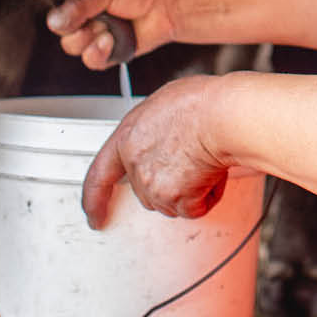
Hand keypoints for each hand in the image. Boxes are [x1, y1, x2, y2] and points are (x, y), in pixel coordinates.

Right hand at [47, 0, 189, 68]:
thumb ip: (80, 4)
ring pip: (75, 48)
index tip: (72, 16)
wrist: (170, 5)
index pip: (59, 13)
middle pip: (64, 34)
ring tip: (107, 31)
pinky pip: (93, 61)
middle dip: (78, 31)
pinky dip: (98, 54)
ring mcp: (99, 35)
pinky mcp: (111, 52)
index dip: (63, 18)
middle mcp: (90, 17)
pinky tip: (109, 42)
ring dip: (89, 42)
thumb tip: (54, 21)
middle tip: (96, 22)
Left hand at [82, 75, 227, 227]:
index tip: (95, 214)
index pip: (99, 175)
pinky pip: (194, 208)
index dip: (95, 198)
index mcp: (128, 137)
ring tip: (206, 159)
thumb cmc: (202, 103)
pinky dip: (207, 196)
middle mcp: (135, 163)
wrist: (221, 115)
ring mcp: (153, 183)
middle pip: (146, 190)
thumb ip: (154, 128)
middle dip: (168, 184)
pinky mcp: (174, 197)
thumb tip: (164, 135)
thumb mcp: (165, 103)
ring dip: (190, 189)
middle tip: (190, 163)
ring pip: (171, 201)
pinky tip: (214, 172)